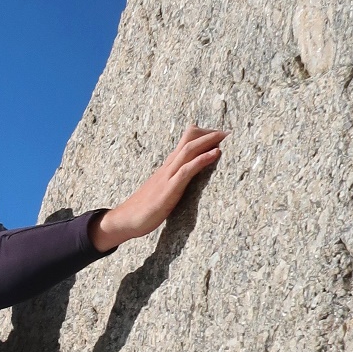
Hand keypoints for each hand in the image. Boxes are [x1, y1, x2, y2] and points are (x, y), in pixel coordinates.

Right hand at [89, 123, 226, 251]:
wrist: (125, 220)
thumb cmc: (143, 208)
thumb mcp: (161, 191)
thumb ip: (172, 183)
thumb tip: (185, 180)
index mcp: (167, 168)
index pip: (184, 144)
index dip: (201, 136)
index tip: (217, 135)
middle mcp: (167, 168)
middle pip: (188, 141)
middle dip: (208, 134)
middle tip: (226, 131)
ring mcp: (167, 177)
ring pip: (188, 150)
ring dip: (208, 141)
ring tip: (224, 136)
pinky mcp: (169, 189)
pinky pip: (187, 170)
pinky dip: (202, 159)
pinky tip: (215, 153)